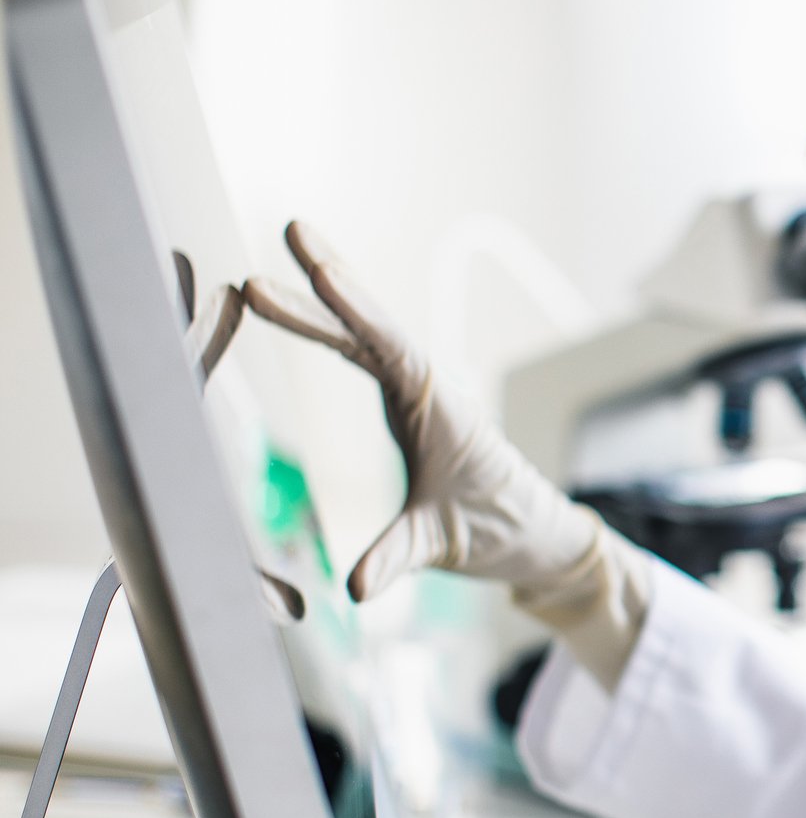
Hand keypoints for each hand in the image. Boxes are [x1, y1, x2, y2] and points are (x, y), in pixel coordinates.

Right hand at [241, 221, 602, 603]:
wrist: (529, 534)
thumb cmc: (496, 531)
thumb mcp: (442, 545)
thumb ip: (397, 557)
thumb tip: (355, 586)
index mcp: (442, 407)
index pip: (392, 347)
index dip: (357, 308)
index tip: (324, 271)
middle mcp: (428, 389)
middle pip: (370, 326)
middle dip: (329, 283)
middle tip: (290, 231)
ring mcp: (416, 392)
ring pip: (361, 335)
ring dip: (319, 303)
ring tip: (264, 274)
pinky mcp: (405, 403)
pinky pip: (362, 355)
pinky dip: (329, 330)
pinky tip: (295, 309)